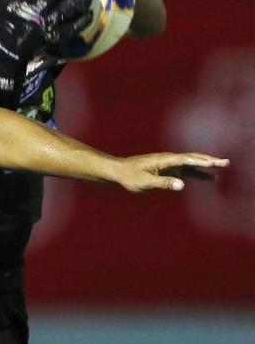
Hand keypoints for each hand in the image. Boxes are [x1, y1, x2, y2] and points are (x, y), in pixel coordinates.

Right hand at [0, 0, 92, 104]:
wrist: (9, 48)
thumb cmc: (7, 22)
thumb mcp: (3, 2)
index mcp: (24, 2)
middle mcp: (37, 11)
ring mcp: (47, 24)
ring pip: (68, 7)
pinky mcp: (55, 37)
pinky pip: (73, 27)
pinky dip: (82, 20)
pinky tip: (88, 12)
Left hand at [114, 153, 228, 191]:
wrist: (119, 171)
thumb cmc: (130, 176)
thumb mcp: (145, 182)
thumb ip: (164, 183)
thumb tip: (182, 185)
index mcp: (163, 160)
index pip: (184, 160)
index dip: (199, 162)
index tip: (213, 164)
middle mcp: (168, 159)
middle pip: (192, 158)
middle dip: (209, 160)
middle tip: (225, 162)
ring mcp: (169, 163)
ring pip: (192, 162)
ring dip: (207, 163)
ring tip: (223, 165)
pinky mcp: (169, 169)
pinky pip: (187, 169)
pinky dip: (199, 171)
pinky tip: (209, 175)